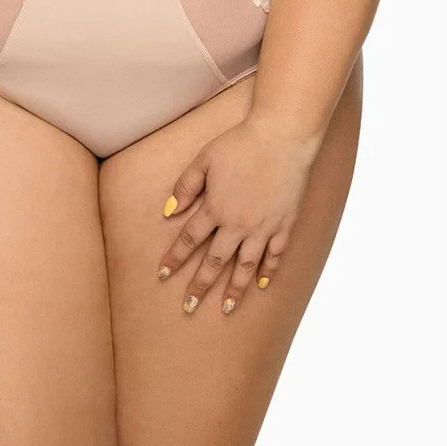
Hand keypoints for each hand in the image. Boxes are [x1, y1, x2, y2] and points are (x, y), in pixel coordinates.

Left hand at [156, 113, 321, 317]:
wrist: (282, 136)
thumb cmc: (240, 142)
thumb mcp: (204, 158)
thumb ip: (185, 186)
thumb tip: (168, 211)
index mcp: (215, 208)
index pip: (189, 240)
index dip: (174, 258)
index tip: (162, 275)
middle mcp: (237, 224)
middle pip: (214, 261)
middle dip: (200, 286)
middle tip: (188, 308)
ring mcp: (263, 227)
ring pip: (246, 266)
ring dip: (234, 289)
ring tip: (226, 309)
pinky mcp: (284, 224)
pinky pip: (275, 255)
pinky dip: (269, 272)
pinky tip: (262, 285)